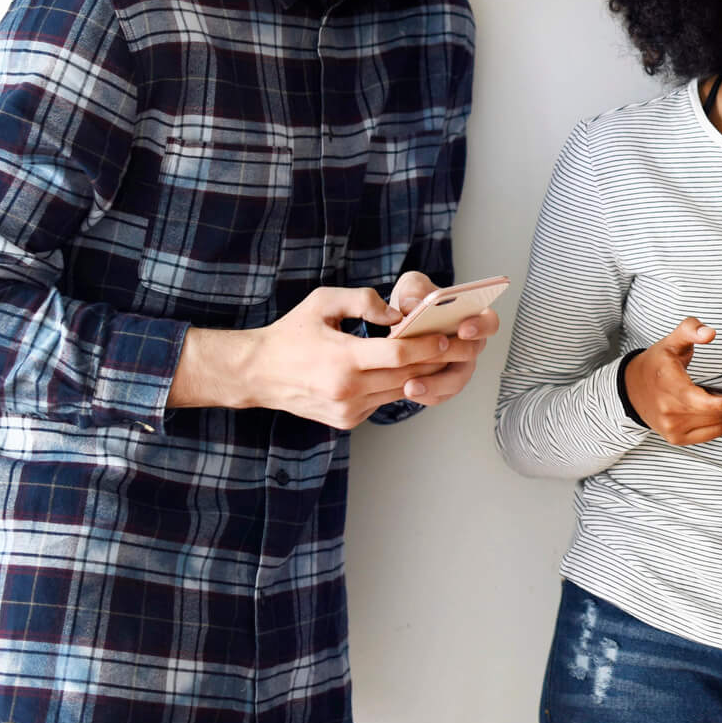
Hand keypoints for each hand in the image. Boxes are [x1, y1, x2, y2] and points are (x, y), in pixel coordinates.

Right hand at [172, 285, 479, 428]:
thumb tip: (397, 314)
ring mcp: (348, 410)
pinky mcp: (347, 420)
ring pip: (399, 391)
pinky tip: (412, 369)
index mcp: (342, 360)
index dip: (429, 345)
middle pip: (407, 375)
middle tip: (463, 345)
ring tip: (445, 355)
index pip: (399, 354)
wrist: (258, 374)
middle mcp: (347, 390)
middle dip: (438, 360)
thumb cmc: (291, 333)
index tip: (449, 336)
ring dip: (423, 374)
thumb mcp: (322, 302)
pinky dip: (398, 385)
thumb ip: (362, 301)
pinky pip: (383, 400)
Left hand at [386, 271, 500, 405]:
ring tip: (411, 385)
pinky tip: (406, 390)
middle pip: (471, 354)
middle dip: (452, 355)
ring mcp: (457, 368)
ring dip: (435, 384)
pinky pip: (438, 395)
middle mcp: (470, 345)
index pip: (489, 322)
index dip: (481, 326)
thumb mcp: (411, 287)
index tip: (463, 328)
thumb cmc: (412, 303)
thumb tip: (416, 304)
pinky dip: (423, 394)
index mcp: (471, 317)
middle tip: (432, 354)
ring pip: (455, 381)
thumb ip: (415, 288)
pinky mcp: (442, 386)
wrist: (396, 328)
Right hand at [624, 317, 721, 445]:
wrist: (631, 390)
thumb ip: (691, 330)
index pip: (699, 400)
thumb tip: (711, 333)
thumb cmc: (657, 363)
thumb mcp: (671, 341)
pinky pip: (712, 432)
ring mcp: (673, 429)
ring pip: (718, 424)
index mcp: (668, 385)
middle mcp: (670, 412)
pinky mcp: (677, 439)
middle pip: (718, 412)